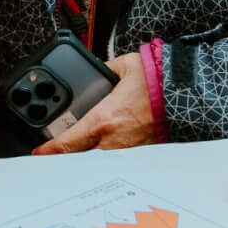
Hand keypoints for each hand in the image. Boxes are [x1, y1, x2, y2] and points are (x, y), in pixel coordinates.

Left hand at [33, 53, 156, 153]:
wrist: (188, 94)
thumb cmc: (158, 80)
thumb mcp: (125, 66)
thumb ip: (104, 69)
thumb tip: (96, 71)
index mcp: (104, 119)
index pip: (68, 142)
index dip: (50, 150)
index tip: (39, 153)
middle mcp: (113, 141)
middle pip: (79, 158)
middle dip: (65, 158)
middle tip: (54, 155)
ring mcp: (128, 151)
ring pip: (98, 161)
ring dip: (86, 157)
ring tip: (76, 153)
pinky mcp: (142, 153)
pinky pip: (118, 159)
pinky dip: (107, 156)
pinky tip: (104, 151)